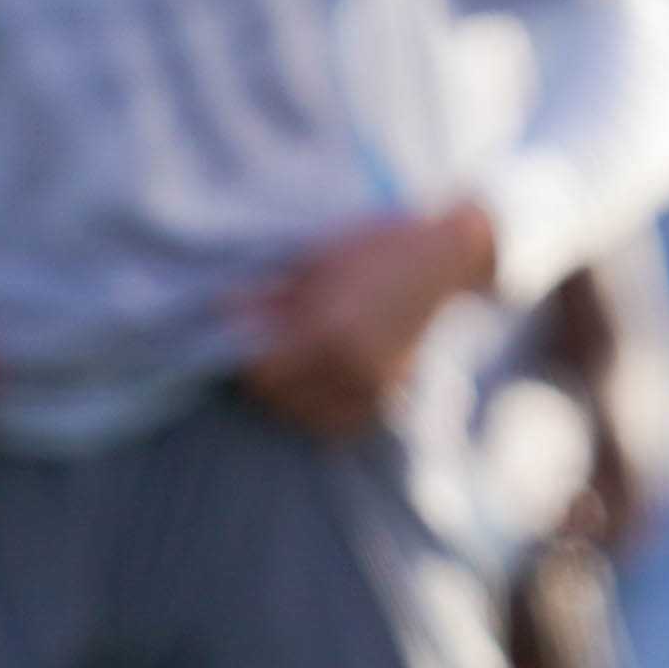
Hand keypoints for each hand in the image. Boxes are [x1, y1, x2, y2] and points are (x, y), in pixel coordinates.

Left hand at [240, 200, 501, 438]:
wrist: (446, 257)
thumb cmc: (376, 245)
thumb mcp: (317, 255)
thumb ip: (270, 289)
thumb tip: (222, 308)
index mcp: (330, 332)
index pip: (262, 373)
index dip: (245, 354)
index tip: (246, 331)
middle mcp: (352, 368)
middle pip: (280, 400)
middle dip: (265, 376)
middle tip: (267, 345)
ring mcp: (375, 385)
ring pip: (308, 416)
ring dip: (291, 395)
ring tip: (293, 361)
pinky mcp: (389, 392)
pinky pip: (340, 422)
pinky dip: (321, 409)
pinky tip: (317, 381)